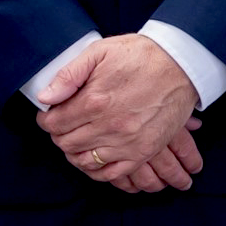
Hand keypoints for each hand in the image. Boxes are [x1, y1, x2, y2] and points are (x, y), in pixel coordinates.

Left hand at [36, 35, 201, 187]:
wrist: (180, 65)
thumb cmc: (139, 55)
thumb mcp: (99, 52)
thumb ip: (69, 75)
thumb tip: (45, 97)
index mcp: (94, 101)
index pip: (54, 124)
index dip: (46, 120)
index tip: (48, 115)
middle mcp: (109, 126)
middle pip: (67, 144)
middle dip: (58, 136)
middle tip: (61, 126)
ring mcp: (127, 142)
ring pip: (86, 162)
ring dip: (75, 153)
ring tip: (76, 140)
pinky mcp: (143, 151)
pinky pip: (112, 174)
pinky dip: (98, 171)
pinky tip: (94, 158)